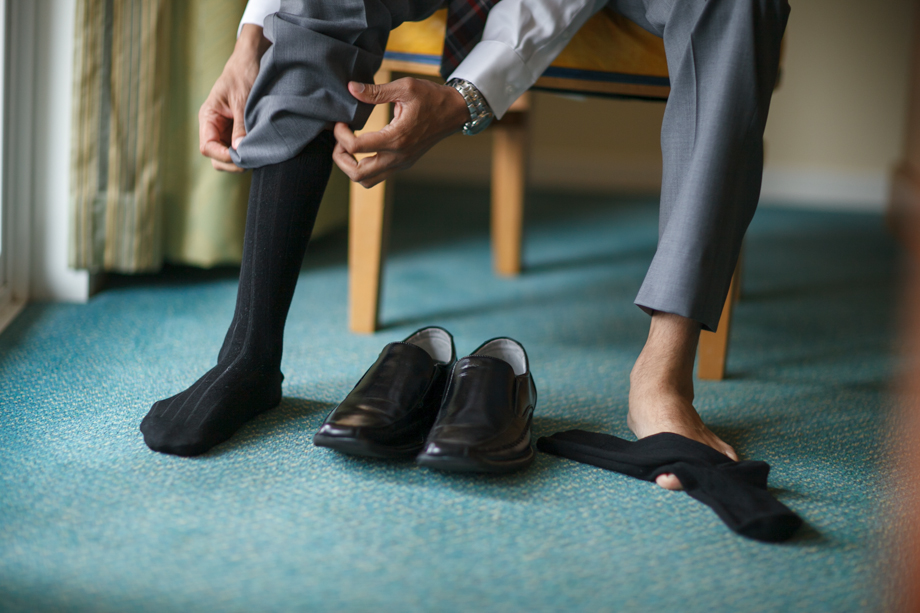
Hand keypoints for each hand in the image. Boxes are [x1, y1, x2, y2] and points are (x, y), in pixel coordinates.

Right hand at [198, 24, 269, 172]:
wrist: (254, 59)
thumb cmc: (244, 73)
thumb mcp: (242, 100)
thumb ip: (240, 126)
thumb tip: (239, 151)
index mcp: (208, 116)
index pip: (207, 147)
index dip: (222, 156)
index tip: (240, 156)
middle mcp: (214, 126)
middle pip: (216, 157)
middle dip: (232, 162)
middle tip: (253, 159)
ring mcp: (226, 130)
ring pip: (228, 156)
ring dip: (241, 158)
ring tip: (258, 154)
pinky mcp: (238, 130)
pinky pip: (240, 148)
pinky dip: (248, 152)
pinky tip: (259, 149)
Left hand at [333, 78, 469, 187]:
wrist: (454, 112)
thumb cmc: (431, 97)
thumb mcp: (405, 87)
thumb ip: (376, 91)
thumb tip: (351, 88)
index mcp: (397, 138)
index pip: (357, 147)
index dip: (340, 135)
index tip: (340, 122)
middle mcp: (398, 157)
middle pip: (358, 174)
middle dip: (340, 159)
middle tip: (339, 140)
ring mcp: (402, 163)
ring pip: (367, 181)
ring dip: (351, 168)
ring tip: (348, 148)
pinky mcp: (403, 164)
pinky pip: (378, 176)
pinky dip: (364, 168)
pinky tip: (363, 149)